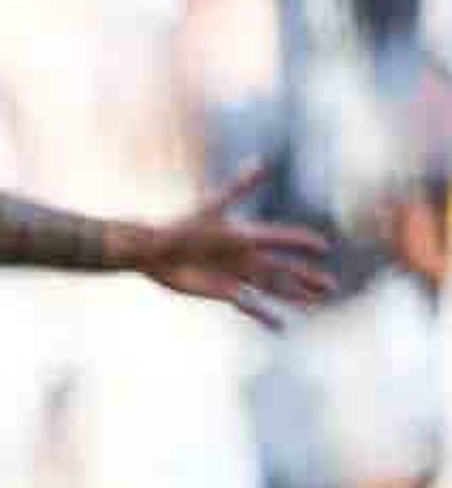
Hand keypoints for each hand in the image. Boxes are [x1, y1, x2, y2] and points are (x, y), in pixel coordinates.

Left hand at [140, 163, 334, 326]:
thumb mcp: (213, 207)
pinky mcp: (223, 291)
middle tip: (332, 287)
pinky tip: (281, 326)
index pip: (281, 238)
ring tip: (317, 303)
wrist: (154, 251)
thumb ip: (239, 187)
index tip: (325, 246)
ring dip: (295, 295)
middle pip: (283, 268)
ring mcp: (236, 275)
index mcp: (245, 236)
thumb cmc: (182, 226)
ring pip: (273, 288)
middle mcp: (245, 256)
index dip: (302, 242)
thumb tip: (261, 162)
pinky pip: (250, 306)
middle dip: (307, 277)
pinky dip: (265, 316)